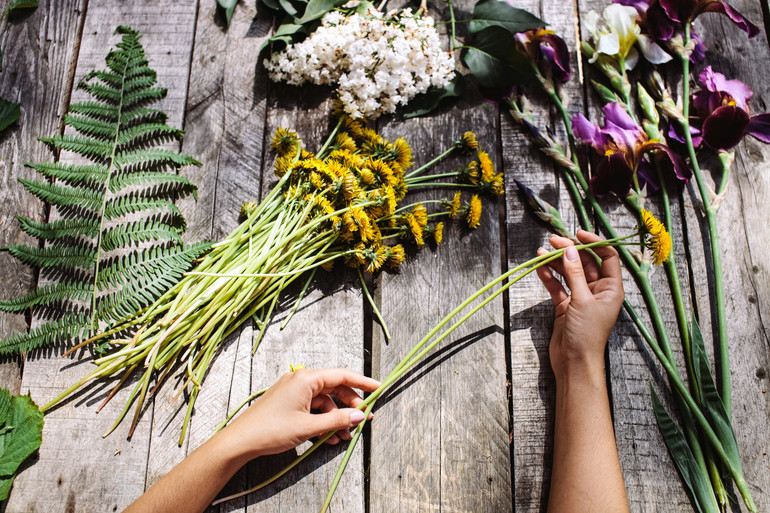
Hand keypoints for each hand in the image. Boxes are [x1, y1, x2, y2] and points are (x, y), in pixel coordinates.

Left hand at [220, 367, 380, 463]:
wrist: (240, 441)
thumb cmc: (271, 430)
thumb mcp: (308, 427)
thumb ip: (337, 420)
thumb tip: (359, 415)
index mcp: (306, 378)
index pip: (341, 375)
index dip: (362, 382)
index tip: (378, 388)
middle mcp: (300, 380)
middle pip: (334, 388)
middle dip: (349, 405)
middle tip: (363, 419)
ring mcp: (293, 392)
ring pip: (324, 401)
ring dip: (336, 417)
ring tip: (344, 436)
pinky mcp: (288, 403)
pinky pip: (312, 408)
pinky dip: (322, 421)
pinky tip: (329, 437)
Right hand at [536, 230, 623, 380]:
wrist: (574, 363)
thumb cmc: (586, 335)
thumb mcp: (582, 301)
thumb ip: (575, 274)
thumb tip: (569, 250)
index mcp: (612, 288)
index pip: (607, 257)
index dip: (594, 242)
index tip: (577, 234)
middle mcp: (598, 291)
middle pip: (585, 263)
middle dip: (570, 251)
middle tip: (554, 241)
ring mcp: (581, 298)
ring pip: (569, 273)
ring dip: (557, 262)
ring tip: (542, 252)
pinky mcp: (566, 306)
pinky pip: (558, 286)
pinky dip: (549, 276)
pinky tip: (539, 267)